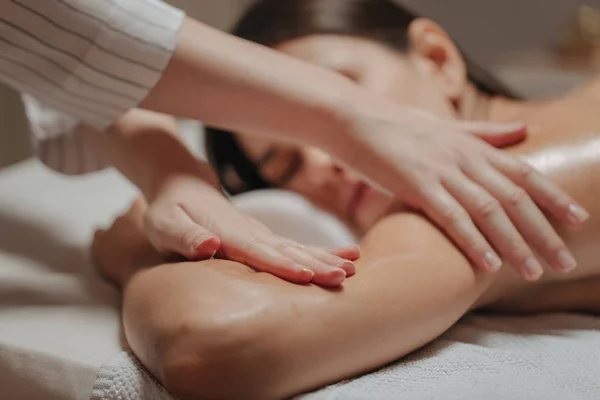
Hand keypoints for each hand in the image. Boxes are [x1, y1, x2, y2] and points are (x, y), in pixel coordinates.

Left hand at [143, 174, 358, 286]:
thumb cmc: (169, 210)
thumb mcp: (163, 223)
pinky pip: (297, 245)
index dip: (281, 264)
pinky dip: (323, 250)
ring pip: (297, 246)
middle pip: (286, 250)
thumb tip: (208, 246)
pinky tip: (347, 255)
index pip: (256, 251)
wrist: (183, 185)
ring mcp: (261, 233)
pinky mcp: (265, 237)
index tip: (306, 276)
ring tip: (354, 266)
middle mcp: (250, 232)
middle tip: (344, 277)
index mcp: (227, 232)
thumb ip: (185, 236)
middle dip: (316, 264)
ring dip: (326, 257)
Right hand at [337, 105, 587, 280]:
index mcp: (474, 145)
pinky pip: (452, 216)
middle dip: (544, 233)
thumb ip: (485, 133)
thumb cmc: (398, 127)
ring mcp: (442, 170)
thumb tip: (523, 130)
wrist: (356, 119)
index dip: (554, 198)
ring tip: (534, 272)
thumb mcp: (446, 127)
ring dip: (515, 244)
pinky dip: (473, 241)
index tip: (579, 221)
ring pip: (490, 211)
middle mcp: (465, 157)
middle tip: (563, 263)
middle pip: (515, 198)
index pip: (525, 173)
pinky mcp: (416, 183)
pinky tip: (489, 265)